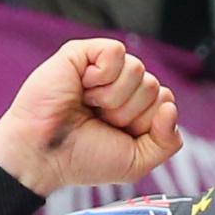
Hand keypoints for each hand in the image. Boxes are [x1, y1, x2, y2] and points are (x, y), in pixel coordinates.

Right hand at [0, 39, 183, 196]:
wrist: (43, 155)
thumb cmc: (83, 159)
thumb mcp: (137, 162)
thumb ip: (167, 141)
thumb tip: (170, 107)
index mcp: (136, 108)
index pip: (165, 101)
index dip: (146, 123)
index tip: (117, 134)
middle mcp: (122, 86)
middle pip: (153, 87)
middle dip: (127, 113)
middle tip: (98, 120)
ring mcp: (103, 69)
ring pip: (138, 70)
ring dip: (112, 98)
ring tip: (87, 105)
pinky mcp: (83, 53)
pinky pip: (116, 52)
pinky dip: (102, 75)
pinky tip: (84, 86)